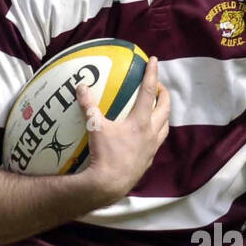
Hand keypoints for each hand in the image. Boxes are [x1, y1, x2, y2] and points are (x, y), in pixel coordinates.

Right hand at [77, 56, 169, 201]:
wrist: (110, 184)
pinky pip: (157, 142)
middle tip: (159, 86)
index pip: (149, 92)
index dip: (152, 74)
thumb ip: (89, 106)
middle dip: (164, 94)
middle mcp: (151, 133)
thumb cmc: (104, 156)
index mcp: (141, 122)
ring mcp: (152, 148)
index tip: (154, 61)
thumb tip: (81, 86)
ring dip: (163, 114)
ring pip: (165, 126)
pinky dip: (156, 132)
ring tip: (157, 108)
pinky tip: (148, 134)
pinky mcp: (148, 160)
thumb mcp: (95, 128)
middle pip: (164, 108)